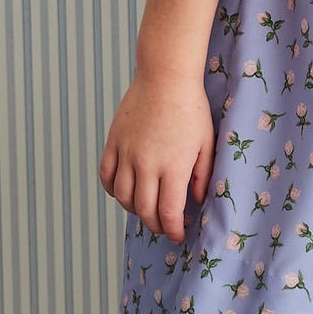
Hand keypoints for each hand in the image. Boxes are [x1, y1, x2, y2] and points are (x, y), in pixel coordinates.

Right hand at [100, 74, 215, 243]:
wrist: (165, 78)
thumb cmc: (191, 109)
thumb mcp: (206, 143)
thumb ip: (202, 175)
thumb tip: (196, 201)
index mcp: (173, 167)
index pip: (168, 212)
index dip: (173, 230)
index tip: (178, 235)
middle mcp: (146, 165)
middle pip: (144, 211)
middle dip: (155, 225)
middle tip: (164, 227)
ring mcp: (126, 154)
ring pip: (123, 197)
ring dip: (135, 210)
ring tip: (147, 210)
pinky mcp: (112, 143)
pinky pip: (106, 176)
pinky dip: (113, 190)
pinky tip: (125, 192)